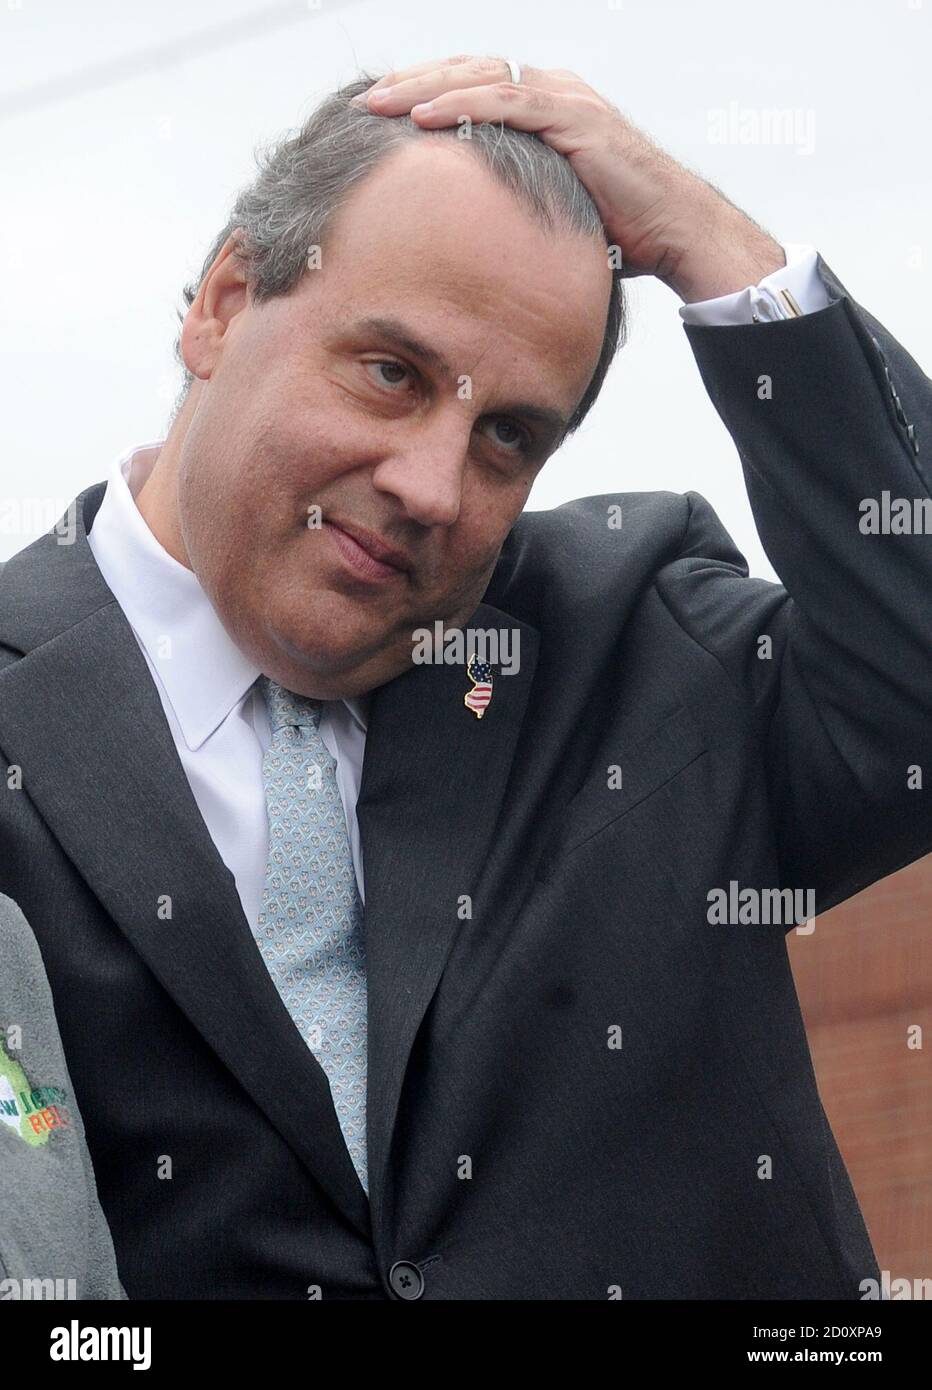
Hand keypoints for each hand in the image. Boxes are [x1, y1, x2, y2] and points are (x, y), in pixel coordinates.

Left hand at [353, 56, 784, 302]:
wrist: (676, 232)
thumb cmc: (620, 230)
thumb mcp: (554, 208)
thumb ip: (516, 199)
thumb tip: (471, 233)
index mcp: (547, 108)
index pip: (475, 85)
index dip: (428, 94)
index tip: (383, 115)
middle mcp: (555, 92)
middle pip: (469, 71)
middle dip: (414, 83)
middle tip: (367, 101)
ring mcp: (566, 101)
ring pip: (481, 79)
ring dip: (426, 89)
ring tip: (381, 105)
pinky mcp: (576, 120)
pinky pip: (509, 104)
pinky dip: (464, 106)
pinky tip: (425, 118)